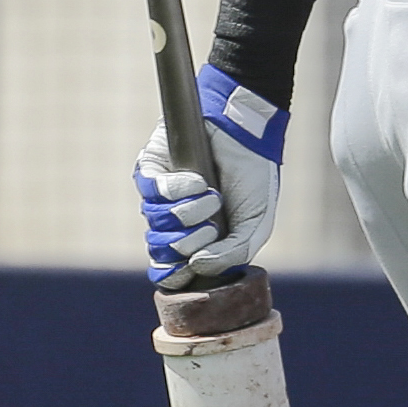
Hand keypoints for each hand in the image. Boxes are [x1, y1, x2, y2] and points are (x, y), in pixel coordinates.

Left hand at [133, 64, 285, 288]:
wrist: (250, 133)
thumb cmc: (254, 176)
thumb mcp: (256, 223)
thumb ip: (234, 254)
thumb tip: (196, 266)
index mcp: (196, 237)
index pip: (169, 270)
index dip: (176, 273)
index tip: (193, 264)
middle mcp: (173, 219)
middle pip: (160, 250)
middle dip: (186, 243)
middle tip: (210, 227)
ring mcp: (160, 196)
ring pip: (155, 222)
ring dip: (187, 214)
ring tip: (211, 198)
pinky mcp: (151, 170)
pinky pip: (151, 191)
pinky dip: (176, 190)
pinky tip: (198, 182)